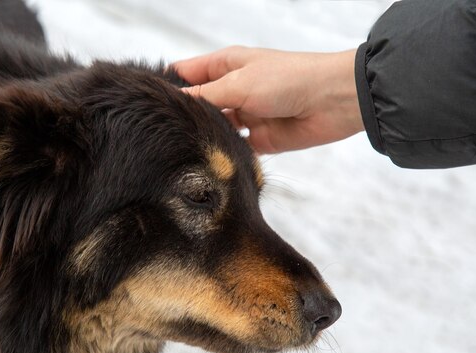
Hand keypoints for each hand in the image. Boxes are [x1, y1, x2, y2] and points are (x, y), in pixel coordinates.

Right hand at [173, 46, 363, 152]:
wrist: (332, 101)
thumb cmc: (287, 79)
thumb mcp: (238, 83)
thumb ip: (204, 96)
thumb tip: (172, 101)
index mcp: (224, 66)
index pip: (185, 74)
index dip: (165, 85)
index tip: (142, 102)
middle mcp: (231, 90)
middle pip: (197, 105)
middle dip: (181, 117)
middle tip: (154, 135)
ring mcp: (244, 115)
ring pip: (213, 128)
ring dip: (201, 138)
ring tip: (174, 152)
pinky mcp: (257, 139)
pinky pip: (232, 148)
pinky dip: (222, 154)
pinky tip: (205, 163)